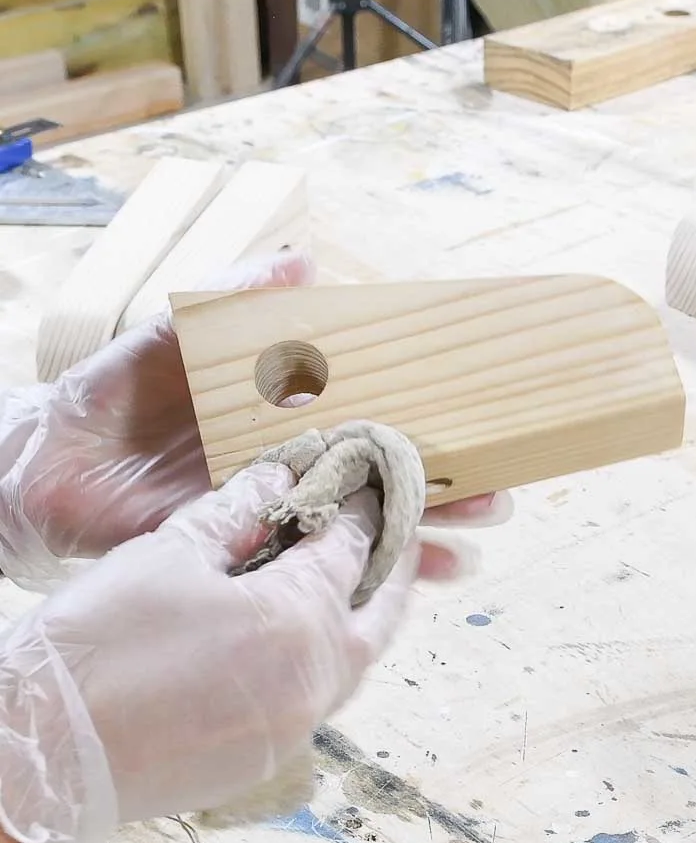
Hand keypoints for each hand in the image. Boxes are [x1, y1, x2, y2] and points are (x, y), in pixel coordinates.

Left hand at [0, 249, 508, 589]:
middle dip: (449, 489)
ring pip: (369, 530)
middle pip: (388, 482)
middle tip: (502, 496)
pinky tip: (417, 583)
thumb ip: (235, 299)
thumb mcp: (173, 334)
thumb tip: (305, 259)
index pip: (375, 419)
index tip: (482, 426)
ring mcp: (281, 516)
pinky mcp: (257, 556)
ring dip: (425, 537)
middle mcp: (297, 469)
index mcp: (288, 416)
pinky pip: (324, 572)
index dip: (428, 425)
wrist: (47, 468)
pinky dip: (373, 578)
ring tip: (475, 542)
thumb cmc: (109, 397)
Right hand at [0, 457, 503, 842]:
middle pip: (378, 617)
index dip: (361, 511)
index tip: (368, 485)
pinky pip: (315, 700)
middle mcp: (316, 680)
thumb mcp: (166, 556)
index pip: (350, 550)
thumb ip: (235, 515)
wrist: (46, 759)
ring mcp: (296, 728)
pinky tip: (290, 644)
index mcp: (299, 620)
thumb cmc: (100, 645)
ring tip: (348, 587)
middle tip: (391, 538)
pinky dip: (319, 663)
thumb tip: (276, 478)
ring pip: (352, 665)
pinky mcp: (267, 759)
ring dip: (358, 622)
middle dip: (391, 572)